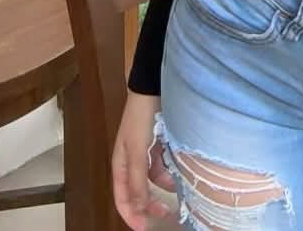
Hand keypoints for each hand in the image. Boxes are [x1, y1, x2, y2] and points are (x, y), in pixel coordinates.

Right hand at [112, 91, 174, 229]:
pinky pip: (165, 164)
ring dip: (165, 184)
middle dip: (151, 204)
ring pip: (155, 178)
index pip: (122, 199)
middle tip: (166, 213)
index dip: (132, 215)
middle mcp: (132, 162)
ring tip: (179, 185)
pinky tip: (181, 168)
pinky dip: (172, 169)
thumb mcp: (137, 152)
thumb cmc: (141, 118)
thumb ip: (137, 181)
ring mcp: (147, 152)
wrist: (154, 87)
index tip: (145, 228)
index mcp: (120, 165)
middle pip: (139, 191)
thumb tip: (138, 209)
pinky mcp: (160, 144)